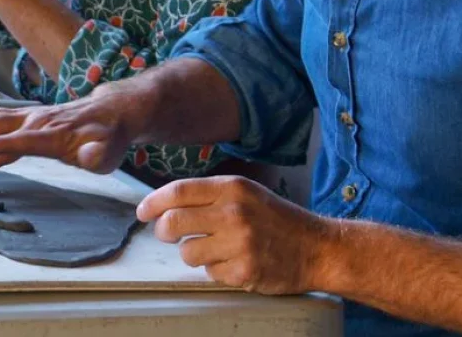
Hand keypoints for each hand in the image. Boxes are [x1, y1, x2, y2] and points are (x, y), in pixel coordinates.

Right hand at [0, 88, 141, 177]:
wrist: (113, 112)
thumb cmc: (109, 138)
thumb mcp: (109, 153)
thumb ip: (97, 155)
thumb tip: (89, 156)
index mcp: (53, 135)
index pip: (22, 141)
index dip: (0, 146)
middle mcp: (38, 122)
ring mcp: (32, 116)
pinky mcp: (29, 115)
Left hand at [138, 176, 337, 293]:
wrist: (319, 248)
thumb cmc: (276, 219)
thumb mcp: (245, 193)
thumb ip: (208, 196)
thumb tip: (164, 204)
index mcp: (232, 188)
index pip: (178, 192)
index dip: (153, 202)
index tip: (142, 211)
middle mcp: (234, 213)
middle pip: (173, 223)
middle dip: (163, 231)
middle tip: (168, 234)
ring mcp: (240, 244)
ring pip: (187, 252)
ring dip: (193, 253)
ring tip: (215, 249)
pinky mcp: (244, 272)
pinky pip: (209, 273)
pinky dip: (216, 270)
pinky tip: (235, 262)